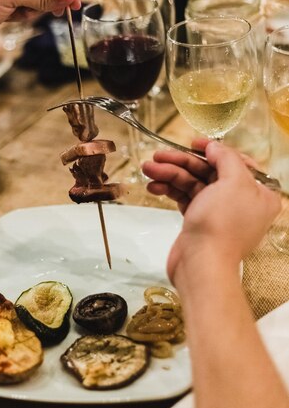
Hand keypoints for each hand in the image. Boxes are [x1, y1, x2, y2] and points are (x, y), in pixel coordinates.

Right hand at [142, 140, 280, 282]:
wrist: (201, 264)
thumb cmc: (222, 223)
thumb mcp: (233, 182)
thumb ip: (226, 158)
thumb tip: (214, 146)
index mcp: (259, 192)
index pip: (236, 161)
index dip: (213, 150)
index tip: (192, 143)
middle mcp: (242, 201)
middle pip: (209, 171)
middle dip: (181, 163)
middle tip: (156, 156)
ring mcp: (219, 212)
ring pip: (193, 183)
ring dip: (169, 175)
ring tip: (147, 170)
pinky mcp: (199, 222)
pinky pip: (185, 198)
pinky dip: (169, 190)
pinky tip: (153, 186)